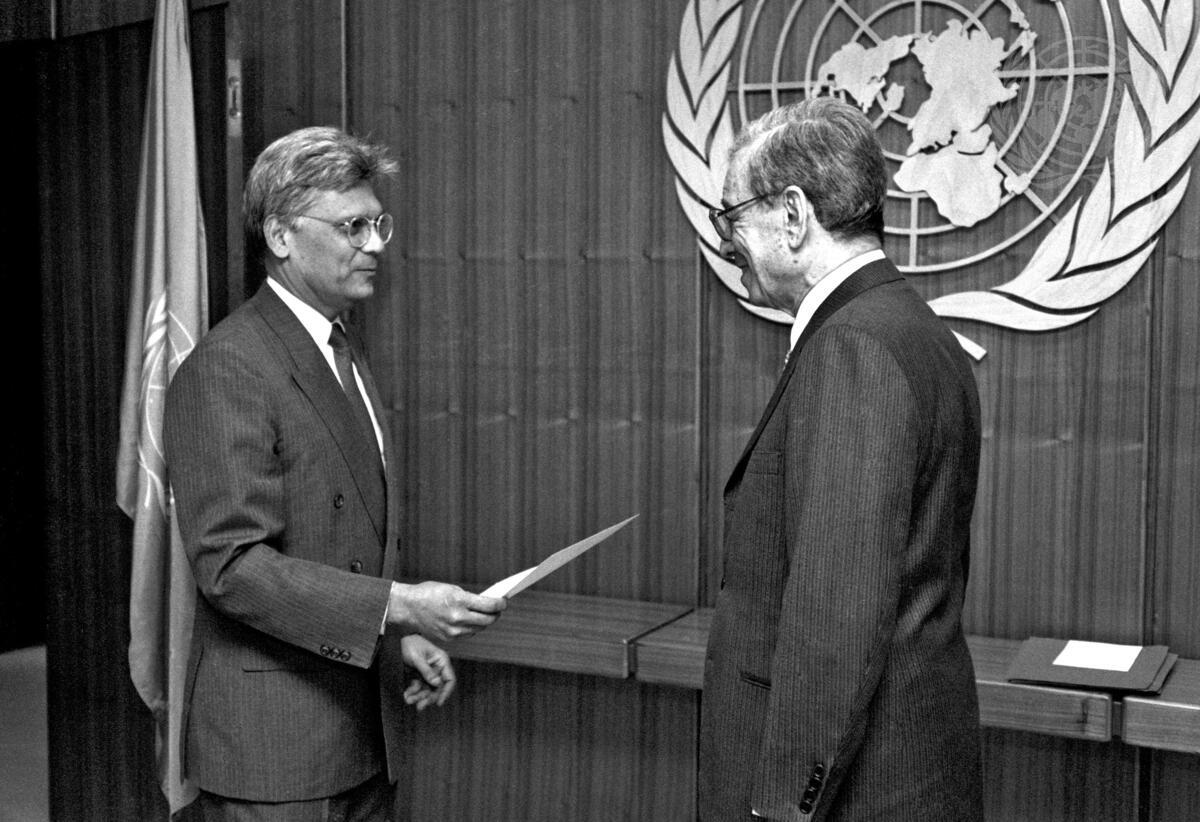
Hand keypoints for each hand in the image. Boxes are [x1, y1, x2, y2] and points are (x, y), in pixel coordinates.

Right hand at [387, 581, 505, 642]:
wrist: (407, 608)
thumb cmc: (428, 593)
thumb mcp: (451, 589)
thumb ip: (469, 597)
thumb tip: (486, 603)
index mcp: (459, 601)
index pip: (490, 606)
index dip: (501, 604)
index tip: (504, 601)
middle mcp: (458, 618)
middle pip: (487, 620)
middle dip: (496, 614)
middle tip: (499, 608)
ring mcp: (453, 630)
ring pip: (479, 629)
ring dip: (485, 622)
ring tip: (488, 615)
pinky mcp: (448, 638)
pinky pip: (468, 634)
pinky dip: (473, 627)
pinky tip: (474, 621)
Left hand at [400, 634, 455, 709]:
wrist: (396, 639)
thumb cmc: (409, 644)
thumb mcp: (417, 657)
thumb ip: (427, 671)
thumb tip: (437, 684)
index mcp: (441, 660)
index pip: (449, 679)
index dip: (446, 692)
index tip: (439, 702)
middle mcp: (436, 668)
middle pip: (437, 688)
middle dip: (428, 697)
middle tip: (419, 706)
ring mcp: (428, 672)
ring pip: (427, 689)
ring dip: (419, 697)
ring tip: (409, 700)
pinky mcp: (419, 675)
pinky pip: (418, 687)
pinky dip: (412, 692)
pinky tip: (406, 695)